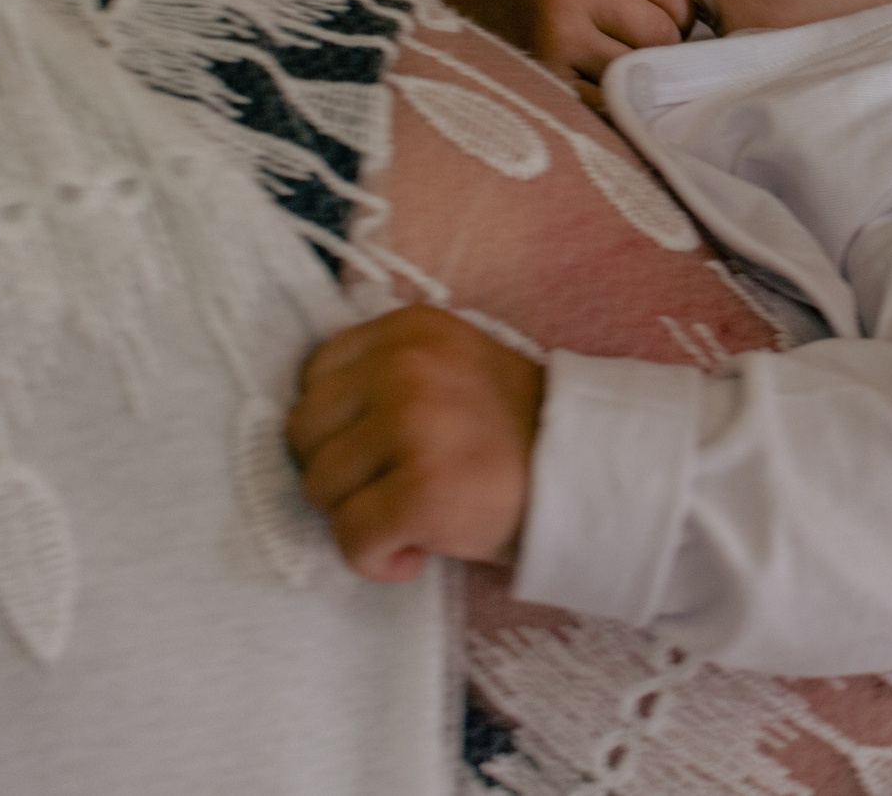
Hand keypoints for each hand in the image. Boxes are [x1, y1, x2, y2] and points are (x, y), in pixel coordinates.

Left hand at [285, 305, 545, 582]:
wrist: (586, 478)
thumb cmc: (511, 434)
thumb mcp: (451, 368)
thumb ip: (384, 373)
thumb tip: (308, 427)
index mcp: (410, 330)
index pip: (315, 377)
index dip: (338, 426)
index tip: (378, 450)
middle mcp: (406, 366)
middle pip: (304, 433)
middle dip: (340, 472)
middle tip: (390, 488)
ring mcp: (413, 425)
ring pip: (320, 488)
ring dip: (358, 517)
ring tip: (410, 518)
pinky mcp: (421, 490)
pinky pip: (351, 538)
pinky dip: (375, 560)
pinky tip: (413, 555)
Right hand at [443, 0, 691, 85]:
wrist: (440, 34)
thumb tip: (698, 9)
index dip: (680, 6)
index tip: (672, 21)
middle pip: (660, 29)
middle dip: (662, 46)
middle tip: (645, 52)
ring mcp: (557, 40)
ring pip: (640, 67)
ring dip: (638, 76)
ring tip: (616, 69)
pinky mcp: (549, 85)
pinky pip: (611, 100)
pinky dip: (613, 102)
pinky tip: (595, 91)